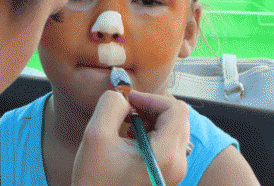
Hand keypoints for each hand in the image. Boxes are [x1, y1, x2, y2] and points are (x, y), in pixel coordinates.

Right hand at [72, 90, 189, 185]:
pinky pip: (169, 145)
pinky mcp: (167, 176)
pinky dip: (152, 134)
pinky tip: (130, 139)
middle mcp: (177, 165)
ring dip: (151, 120)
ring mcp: (175, 173)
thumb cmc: (96, 183)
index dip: (152, 98)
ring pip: (174, 130)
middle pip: (178, 118)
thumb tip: (123, 97)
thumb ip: (110, 105)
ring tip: (127, 125)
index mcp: (165, 155)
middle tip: (128, 109)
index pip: (176, 110)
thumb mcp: (95, 136)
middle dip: (152, 108)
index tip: (130, 101)